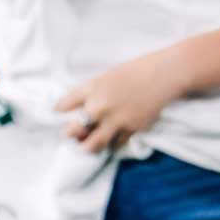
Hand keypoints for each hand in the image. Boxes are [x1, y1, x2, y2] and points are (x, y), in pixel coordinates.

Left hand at [56, 52, 181, 151]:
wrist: (162, 76)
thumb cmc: (131, 73)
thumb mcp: (102, 77)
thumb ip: (87, 93)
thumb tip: (72, 108)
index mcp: (89, 89)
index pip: (62, 106)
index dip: (58, 111)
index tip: (58, 113)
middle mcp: (99, 106)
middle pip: (73, 130)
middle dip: (70, 134)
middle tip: (71, 134)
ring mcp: (115, 120)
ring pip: (93, 144)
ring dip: (87, 146)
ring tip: (86, 145)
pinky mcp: (132, 129)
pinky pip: (115, 144)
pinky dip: (111, 145)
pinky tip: (109, 142)